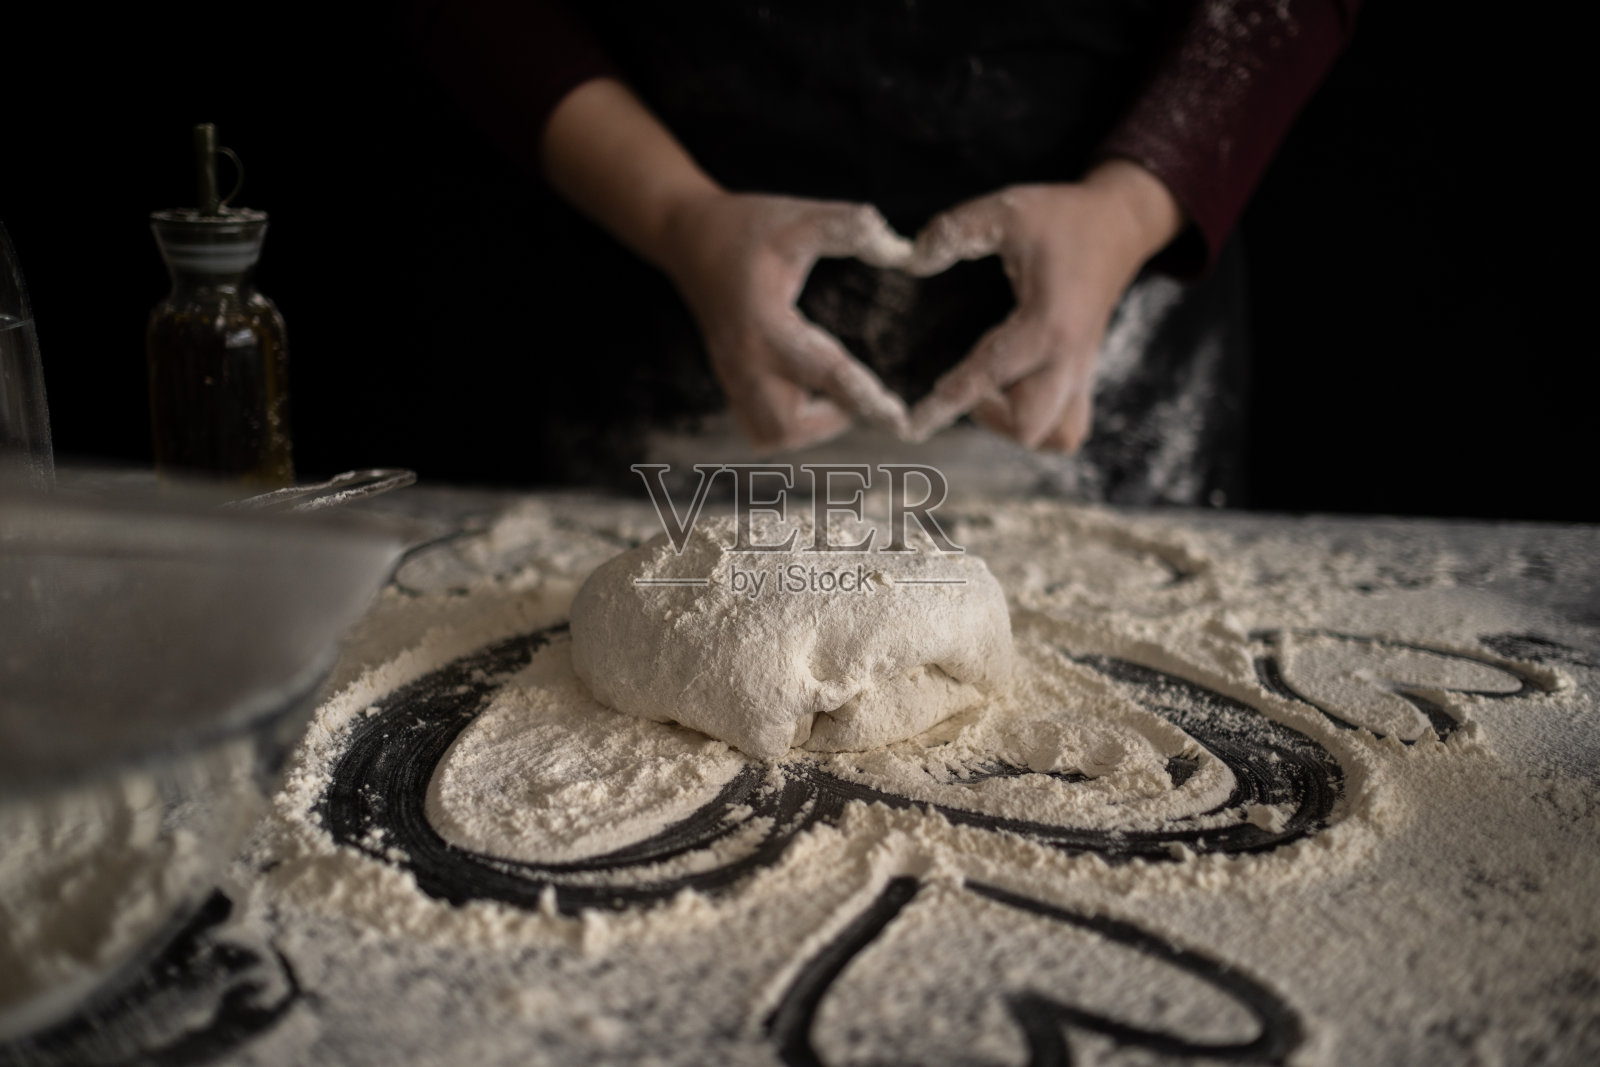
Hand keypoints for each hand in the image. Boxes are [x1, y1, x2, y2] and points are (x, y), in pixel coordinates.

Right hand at [541, 80, 912, 452]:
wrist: (687, 236)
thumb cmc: (749, 226)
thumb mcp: (801, 218)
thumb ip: (853, 227)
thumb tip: (903, 249)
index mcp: (764, 324)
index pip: (823, 374)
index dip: (866, 398)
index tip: (901, 421)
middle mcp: (744, 360)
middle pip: (787, 427)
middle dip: (833, 419)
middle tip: (864, 391)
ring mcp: (731, 375)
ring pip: (772, 435)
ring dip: (812, 427)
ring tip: (837, 392)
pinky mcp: (730, 381)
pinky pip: (759, 428)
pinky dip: (790, 426)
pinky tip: (811, 394)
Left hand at [904, 160, 1184, 449]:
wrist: (1120, 224)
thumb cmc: (1061, 217)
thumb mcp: (1006, 210)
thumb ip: (956, 230)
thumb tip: (913, 257)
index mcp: (1047, 323)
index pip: (990, 374)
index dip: (948, 402)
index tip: (913, 425)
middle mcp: (1068, 358)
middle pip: (1030, 427)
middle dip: (990, 418)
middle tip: (967, 387)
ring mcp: (1082, 370)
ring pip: (1057, 437)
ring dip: (1020, 427)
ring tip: (994, 392)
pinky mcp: (1085, 373)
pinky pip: (1069, 425)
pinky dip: (1041, 424)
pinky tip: (1016, 390)